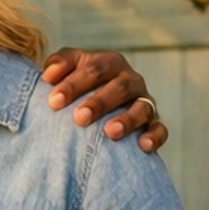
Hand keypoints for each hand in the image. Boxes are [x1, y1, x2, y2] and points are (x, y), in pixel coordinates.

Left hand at [42, 49, 167, 150]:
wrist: (99, 108)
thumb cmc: (78, 88)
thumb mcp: (68, 71)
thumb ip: (57, 65)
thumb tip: (48, 75)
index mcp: (109, 63)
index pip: (94, 68)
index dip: (74, 84)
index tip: (54, 102)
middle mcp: (130, 80)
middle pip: (119, 87)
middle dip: (99, 102)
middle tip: (79, 118)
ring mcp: (144, 101)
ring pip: (142, 107)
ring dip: (127, 120)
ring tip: (110, 132)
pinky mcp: (154, 123)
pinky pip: (159, 129)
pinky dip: (154, 136)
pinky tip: (143, 145)